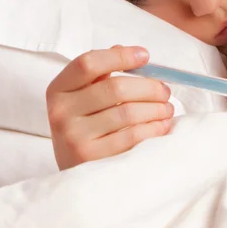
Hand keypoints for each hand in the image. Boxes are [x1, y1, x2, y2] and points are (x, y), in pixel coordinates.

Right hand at [46, 46, 173, 169]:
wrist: (73, 177)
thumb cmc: (86, 126)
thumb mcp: (84, 97)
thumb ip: (102, 71)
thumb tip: (127, 50)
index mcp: (58, 89)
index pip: (88, 62)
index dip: (121, 57)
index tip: (146, 55)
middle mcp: (60, 112)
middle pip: (115, 87)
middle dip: (149, 87)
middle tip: (165, 91)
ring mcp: (73, 137)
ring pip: (127, 112)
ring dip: (156, 108)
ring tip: (167, 108)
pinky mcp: (90, 159)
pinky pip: (132, 136)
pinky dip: (154, 128)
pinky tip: (163, 125)